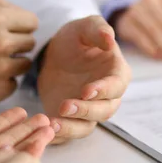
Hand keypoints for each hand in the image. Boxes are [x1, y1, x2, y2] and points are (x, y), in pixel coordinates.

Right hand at [0, 0, 38, 111]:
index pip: (32, 21)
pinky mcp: (0, 90)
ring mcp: (1, 68)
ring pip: (25, 63)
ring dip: (12, 62)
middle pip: (30, 42)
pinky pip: (14, 81)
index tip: (6, 30)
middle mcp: (1, 43)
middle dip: (15, 43)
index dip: (19, 25)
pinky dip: (3, 80)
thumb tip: (16, 9)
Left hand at [38, 16, 130, 143]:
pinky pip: (68, 133)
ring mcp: (89, 111)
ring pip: (87, 126)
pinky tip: (44, 129)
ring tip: (51, 124)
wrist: (55, 54)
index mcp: (116, 73)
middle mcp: (107, 97)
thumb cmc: (76, 39)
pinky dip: (58, 135)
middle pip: (104, 111)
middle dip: (85, 111)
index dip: (103, 90)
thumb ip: (98, 30)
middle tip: (64, 106)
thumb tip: (109, 39)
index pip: (116, 85)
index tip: (86, 91)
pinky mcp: (71, 120)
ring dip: (71, 127)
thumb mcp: (85, 27)